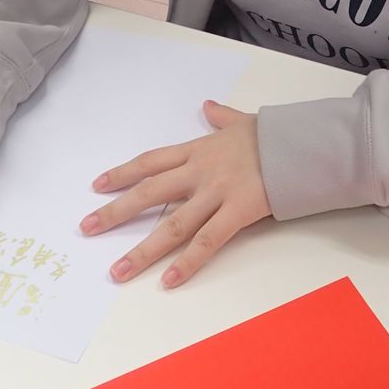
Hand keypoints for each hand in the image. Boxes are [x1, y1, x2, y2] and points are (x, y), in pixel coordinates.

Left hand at [79, 100, 270, 287]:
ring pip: (172, 226)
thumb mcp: (242, 121)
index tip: (97, 185)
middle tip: (87, 228)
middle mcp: (200, 172)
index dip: (122, 174)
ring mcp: (216, 194)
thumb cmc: (274, 134)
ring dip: (142, 251)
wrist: (302, 143)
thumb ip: (221, 117)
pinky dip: (186, 263)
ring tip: (118, 272)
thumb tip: (209, 106)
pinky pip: (206, 243)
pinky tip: (167, 282)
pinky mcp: (236, 213)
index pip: (150, 162)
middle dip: (115, 212)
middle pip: (149, 193)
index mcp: (198, 150)